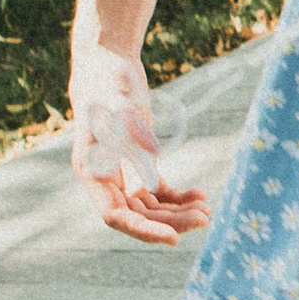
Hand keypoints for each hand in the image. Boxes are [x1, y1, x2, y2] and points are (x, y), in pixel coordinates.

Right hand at [70, 45, 209, 245]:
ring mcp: (122, 172)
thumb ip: (130, 131)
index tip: (173, 238)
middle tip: (205, 218)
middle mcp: (105, 179)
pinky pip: (159, 191)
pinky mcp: (138, 163)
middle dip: (171, 221)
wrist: (107, 61)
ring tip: (207, 209)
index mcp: (91, 171)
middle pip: (138, 215)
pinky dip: (178, 197)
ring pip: (151, 207)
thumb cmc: (109, 80)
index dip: (143, 231)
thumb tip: (151, 158)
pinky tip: (200, 195)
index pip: (116, 215)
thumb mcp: (119, 102)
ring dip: (178, 211)